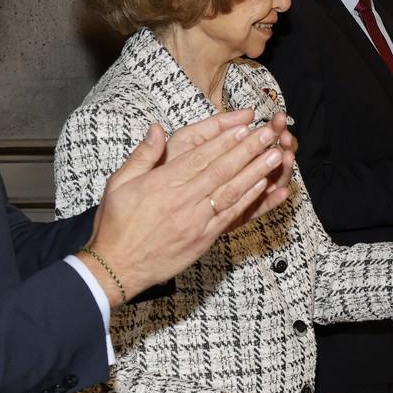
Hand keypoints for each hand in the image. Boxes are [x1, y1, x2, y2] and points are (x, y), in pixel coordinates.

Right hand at [86, 111, 288, 302]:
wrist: (117, 266)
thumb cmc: (116, 224)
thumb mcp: (119, 183)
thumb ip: (143, 155)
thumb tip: (157, 129)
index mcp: (163, 182)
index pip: (201, 156)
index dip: (226, 140)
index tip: (245, 126)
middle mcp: (183, 199)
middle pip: (222, 169)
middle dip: (249, 150)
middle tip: (269, 134)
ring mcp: (196, 220)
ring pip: (232, 191)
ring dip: (257, 172)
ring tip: (276, 156)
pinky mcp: (204, 238)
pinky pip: (230, 215)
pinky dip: (248, 200)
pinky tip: (263, 186)